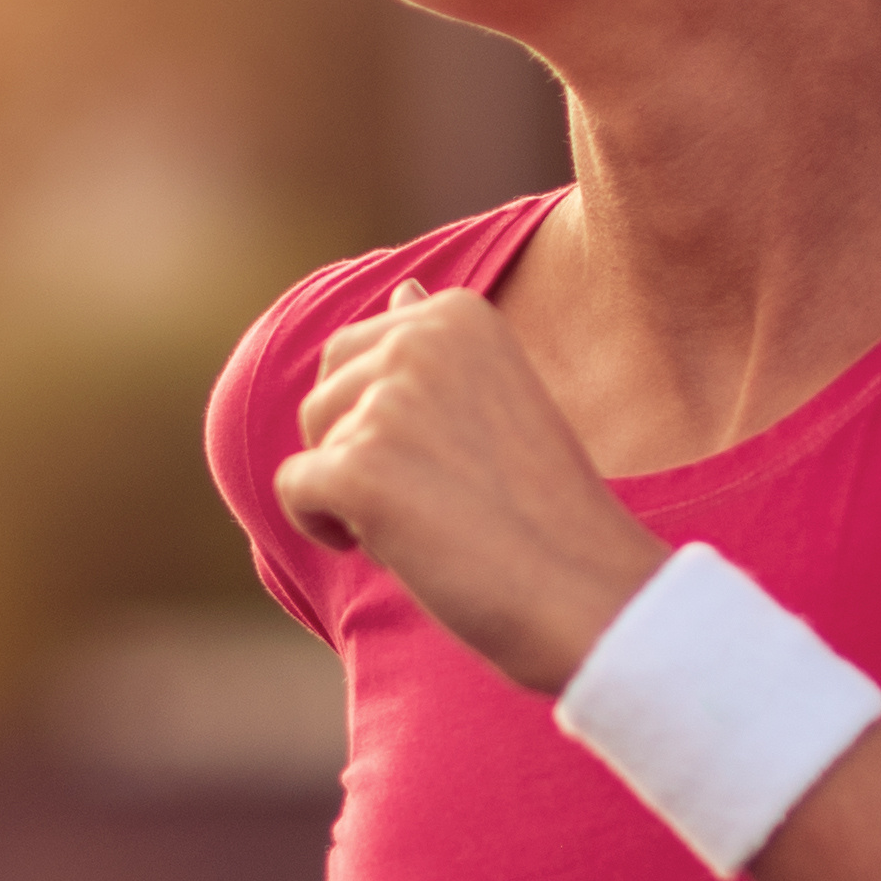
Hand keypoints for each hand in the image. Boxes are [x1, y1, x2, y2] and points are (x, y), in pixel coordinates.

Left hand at [272, 280, 670, 697]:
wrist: (587, 591)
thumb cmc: (546, 506)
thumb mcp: (499, 395)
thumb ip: (441, 347)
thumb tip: (404, 289)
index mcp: (459, 313)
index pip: (359, 350)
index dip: (388, 418)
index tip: (454, 457)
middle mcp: (420, 339)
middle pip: (324, 389)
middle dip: (355, 444)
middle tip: (436, 492)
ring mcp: (388, 401)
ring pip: (314, 442)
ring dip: (351, 490)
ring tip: (430, 518)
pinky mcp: (359, 467)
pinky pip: (294, 488)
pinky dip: (323, 526)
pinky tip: (394, 546)